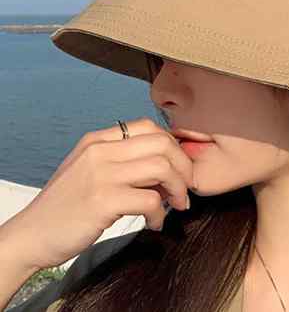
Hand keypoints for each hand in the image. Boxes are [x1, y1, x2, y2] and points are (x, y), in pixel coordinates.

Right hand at [3, 117, 195, 270]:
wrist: (30, 235)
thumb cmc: (66, 205)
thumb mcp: (89, 170)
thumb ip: (121, 161)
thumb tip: (166, 165)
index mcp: (98, 140)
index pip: (148, 126)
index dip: (172, 145)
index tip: (178, 166)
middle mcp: (100, 150)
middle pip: (162, 143)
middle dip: (184, 166)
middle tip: (186, 188)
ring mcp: (101, 174)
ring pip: (162, 168)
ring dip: (178, 190)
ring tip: (176, 206)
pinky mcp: (103, 201)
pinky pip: (151, 200)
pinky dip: (160, 214)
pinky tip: (155, 224)